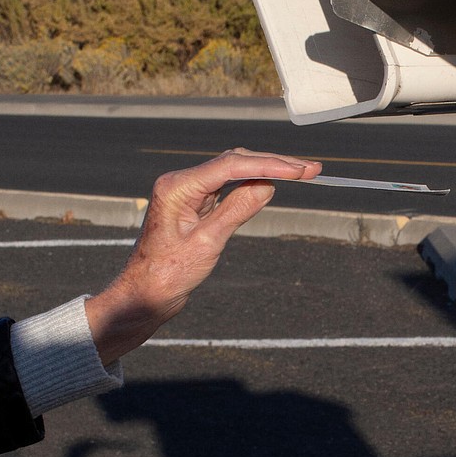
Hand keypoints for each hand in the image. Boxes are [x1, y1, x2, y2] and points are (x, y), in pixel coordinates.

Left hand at [85, 148, 320, 363]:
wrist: (145, 294)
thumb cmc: (168, 273)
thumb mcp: (207, 243)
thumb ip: (236, 210)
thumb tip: (268, 186)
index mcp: (178, 187)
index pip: (231, 167)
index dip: (269, 165)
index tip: (300, 171)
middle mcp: (182, 182)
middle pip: (234, 162)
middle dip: (274, 163)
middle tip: (311, 170)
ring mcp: (188, 192)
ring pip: (234, 171)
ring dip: (266, 171)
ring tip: (301, 173)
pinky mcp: (195, 203)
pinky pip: (228, 186)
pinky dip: (252, 184)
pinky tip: (273, 184)